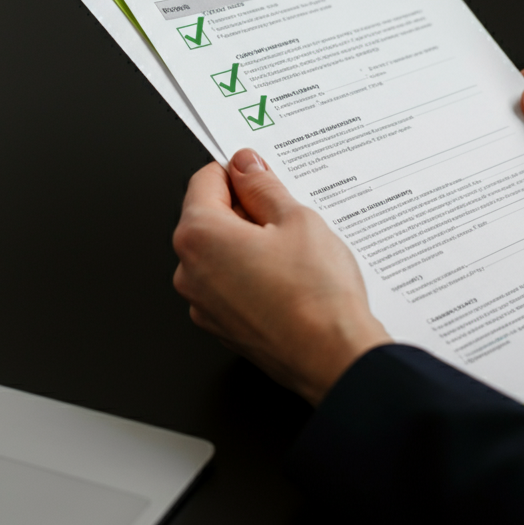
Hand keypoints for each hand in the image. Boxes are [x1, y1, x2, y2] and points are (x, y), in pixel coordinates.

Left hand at [172, 149, 389, 404]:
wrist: (333, 357)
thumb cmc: (316, 296)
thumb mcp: (297, 219)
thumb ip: (263, 186)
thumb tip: (246, 167)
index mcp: (200, 236)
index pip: (207, 180)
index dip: (240, 172)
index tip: (264, 174)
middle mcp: (190, 272)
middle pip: (211, 218)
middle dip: (247, 211)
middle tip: (291, 218)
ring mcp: (204, 305)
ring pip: (223, 254)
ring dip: (253, 245)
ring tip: (296, 254)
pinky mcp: (223, 327)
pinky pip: (232, 285)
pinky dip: (255, 276)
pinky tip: (291, 281)